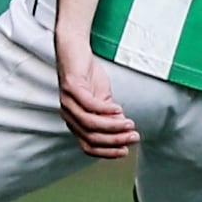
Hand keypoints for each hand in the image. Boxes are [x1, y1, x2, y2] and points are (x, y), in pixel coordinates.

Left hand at [55, 34, 137, 159]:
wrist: (75, 49)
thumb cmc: (88, 75)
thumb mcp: (102, 99)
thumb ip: (110, 116)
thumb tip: (124, 131)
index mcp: (74, 122)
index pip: (88, 146)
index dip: (107, 152)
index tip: (126, 151)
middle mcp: (68, 115)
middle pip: (91, 137)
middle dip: (115, 140)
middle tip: (134, 137)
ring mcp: (67, 102)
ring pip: (90, 123)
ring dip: (113, 126)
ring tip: (130, 124)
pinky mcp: (70, 88)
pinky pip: (89, 104)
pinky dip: (105, 109)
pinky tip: (118, 108)